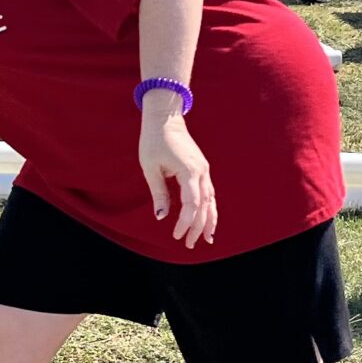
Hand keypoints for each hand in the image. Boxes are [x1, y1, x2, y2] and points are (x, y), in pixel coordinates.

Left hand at [138, 106, 215, 248]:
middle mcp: (201, 172)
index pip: (192, 203)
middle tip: (188, 245)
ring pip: (211, 201)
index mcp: (189, 171)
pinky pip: (209, 193)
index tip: (176, 235)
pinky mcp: (201, 169)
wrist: (165, 118)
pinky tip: (208, 221)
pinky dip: (209, 209)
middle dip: (198, 227)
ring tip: (207, 240)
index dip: (186, 222)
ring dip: (209, 221)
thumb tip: (162, 216)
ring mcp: (204, 170)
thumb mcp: (150, 167)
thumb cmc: (154, 140)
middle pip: (204, 205)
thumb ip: (159, 192)